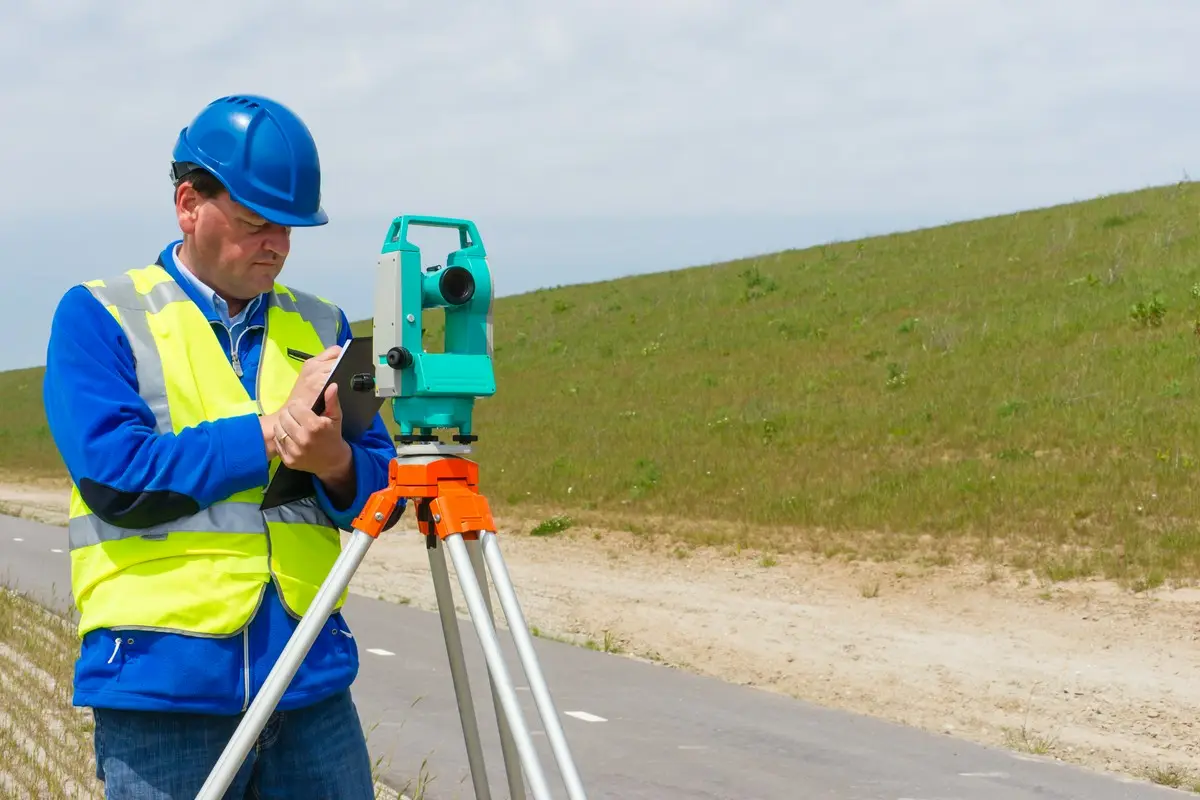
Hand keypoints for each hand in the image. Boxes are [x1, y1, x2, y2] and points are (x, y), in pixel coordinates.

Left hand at [260, 345, 340, 460]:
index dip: (299, 408)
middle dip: (290, 416)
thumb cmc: (333, 435)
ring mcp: (295, 451)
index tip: (303, 412)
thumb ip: (331, 400)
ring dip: (284, 426)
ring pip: (278, 429)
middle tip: (298, 420)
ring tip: (293, 428)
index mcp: (315, 426)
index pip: (294, 407)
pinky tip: (292, 439)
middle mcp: (303, 439)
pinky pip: (277, 442)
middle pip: (284, 417)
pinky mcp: (289, 460)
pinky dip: (282, 439)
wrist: (333, 461)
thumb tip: (332, 385)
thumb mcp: (335, 417)